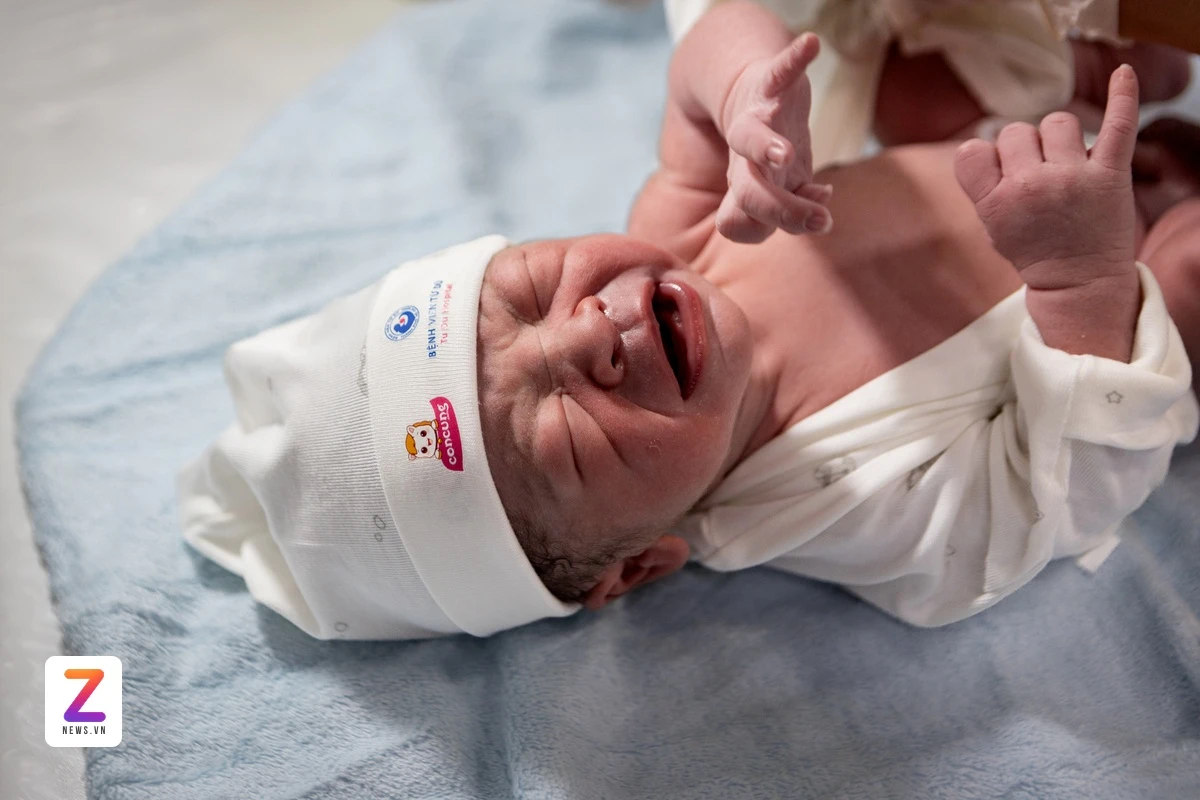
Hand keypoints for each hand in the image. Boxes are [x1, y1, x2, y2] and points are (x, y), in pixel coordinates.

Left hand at [716, 33, 832, 243]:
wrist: (752, 96)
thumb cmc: (769, 155)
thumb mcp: (782, 188)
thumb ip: (792, 208)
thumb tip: (818, 208)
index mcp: (749, 188)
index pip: (747, 222)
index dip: (782, 224)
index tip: (818, 218)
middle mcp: (745, 160)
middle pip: (748, 191)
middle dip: (779, 209)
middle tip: (819, 221)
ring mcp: (756, 120)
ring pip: (750, 138)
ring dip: (765, 147)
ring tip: (785, 155)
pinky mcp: (768, 82)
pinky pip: (780, 69)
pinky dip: (795, 57)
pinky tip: (811, 44)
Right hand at [954, 65, 1140, 290]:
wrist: (1079, 283)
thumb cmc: (1035, 251)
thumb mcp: (991, 227)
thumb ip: (985, 185)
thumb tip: (991, 139)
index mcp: (995, 204)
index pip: (974, 150)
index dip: (986, 159)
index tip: (1000, 178)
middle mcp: (1031, 187)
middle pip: (1017, 131)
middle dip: (1025, 149)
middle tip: (1038, 180)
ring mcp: (1072, 179)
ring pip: (1058, 121)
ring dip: (1059, 138)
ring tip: (1066, 166)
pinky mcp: (1109, 175)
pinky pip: (1118, 126)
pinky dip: (1124, 97)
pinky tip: (1125, 73)